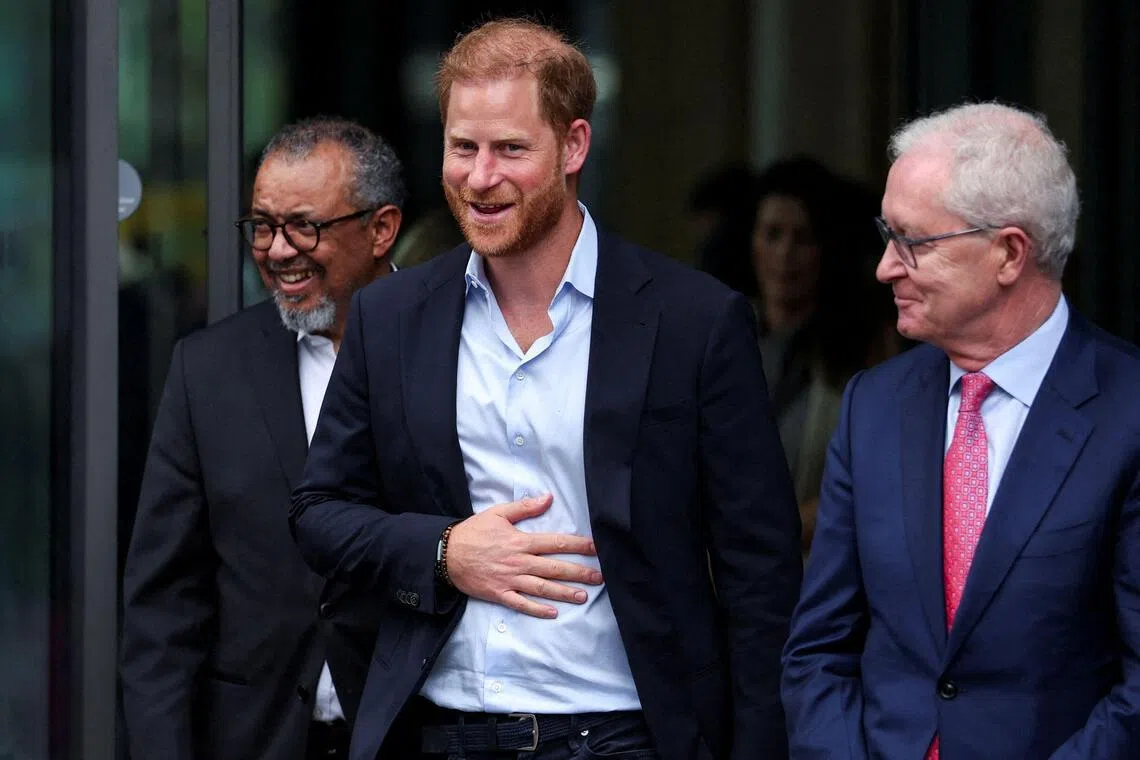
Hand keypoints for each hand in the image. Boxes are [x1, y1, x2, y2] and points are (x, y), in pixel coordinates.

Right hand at [445, 494, 602, 618]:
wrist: (446, 554)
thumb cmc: (473, 532)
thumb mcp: (498, 513)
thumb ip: (525, 507)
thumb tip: (548, 498)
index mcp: (521, 541)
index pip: (556, 543)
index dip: (578, 545)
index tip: (596, 548)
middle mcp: (519, 562)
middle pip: (555, 568)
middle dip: (579, 572)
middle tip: (599, 577)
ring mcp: (510, 580)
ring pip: (542, 588)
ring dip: (564, 593)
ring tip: (583, 596)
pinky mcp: (499, 594)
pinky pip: (521, 604)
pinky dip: (537, 610)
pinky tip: (553, 613)